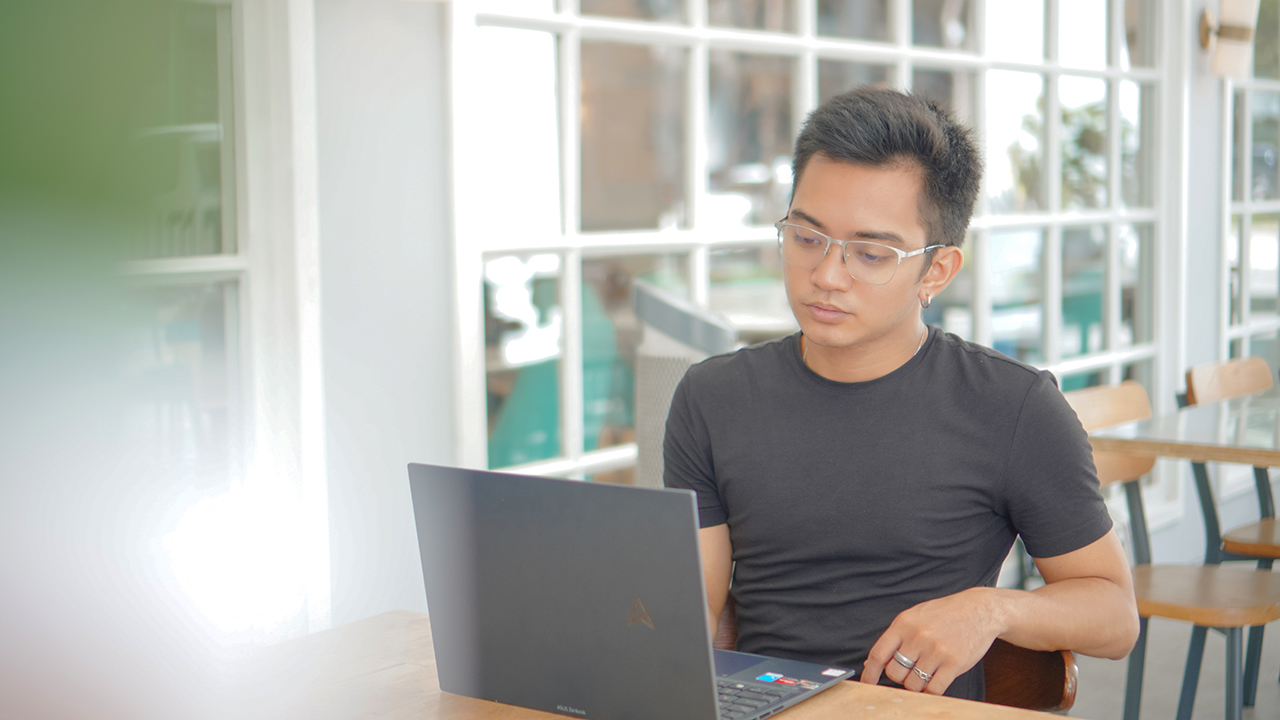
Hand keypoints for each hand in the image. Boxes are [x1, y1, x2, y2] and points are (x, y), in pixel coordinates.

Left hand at [859, 587, 1003, 694]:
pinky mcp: (954, 663)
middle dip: (899, 676)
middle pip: (894, 672)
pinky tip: (934, 681)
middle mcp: (918, 636)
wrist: (979, 610)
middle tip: (908, 671)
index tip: (867, 683)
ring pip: (913, 684)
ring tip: (924, 673)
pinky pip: (934, 689)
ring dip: (916, 684)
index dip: (869, 672)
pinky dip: (931, 691)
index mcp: (904, 623)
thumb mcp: (915, 617)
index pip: (878, 653)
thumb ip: (895, 637)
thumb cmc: (945, 614)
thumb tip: (873, 661)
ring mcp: (937, 651)